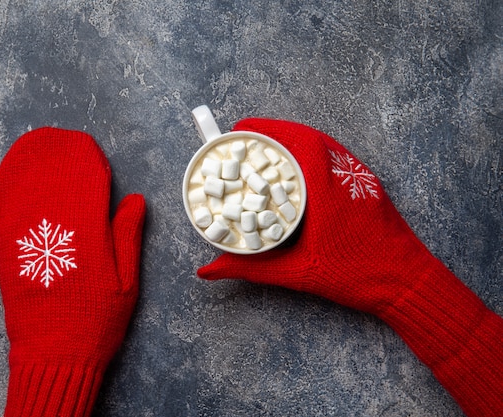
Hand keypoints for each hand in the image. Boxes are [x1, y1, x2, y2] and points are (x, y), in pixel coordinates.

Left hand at [0, 127, 145, 415]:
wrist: (55, 353)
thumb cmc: (96, 320)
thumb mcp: (126, 282)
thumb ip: (128, 237)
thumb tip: (135, 198)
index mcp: (90, 237)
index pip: (88, 186)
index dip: (86, 162)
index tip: (87, 146)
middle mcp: (57, 232)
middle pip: (56, 182)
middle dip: (58, 157)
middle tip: (59, 137)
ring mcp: (29, 242)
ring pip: (29, 192)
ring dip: (31, 165)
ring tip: (34, 143)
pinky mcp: (9, 254)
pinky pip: (6, 213)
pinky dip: (8, 189)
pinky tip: (10, 174)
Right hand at [198, 118, 427, 314]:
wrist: (407, 282)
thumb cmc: (357, 276)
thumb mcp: (296, 272)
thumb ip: (249, 269)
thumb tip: (209, 270)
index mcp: (327, 189)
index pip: (296, 141)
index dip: (266, 128)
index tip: (239, 128)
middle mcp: (345, 175)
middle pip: (307, 136)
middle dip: (274, 131)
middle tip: (246, 139)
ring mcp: (360, 179)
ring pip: (325, 144)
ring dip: (295, 139)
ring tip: (268, 149)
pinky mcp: (368, 187)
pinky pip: (337, 157)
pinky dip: (313, 152)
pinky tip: (298, 169)